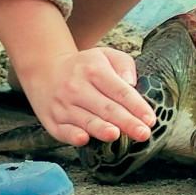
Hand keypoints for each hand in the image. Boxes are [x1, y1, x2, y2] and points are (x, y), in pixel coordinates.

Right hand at [21, 48, 157, 146]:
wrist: (44, 70)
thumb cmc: (85, 66)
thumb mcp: (105, 55)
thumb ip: (124, 64)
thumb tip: (131, 82)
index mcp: (94, 71)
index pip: (120, 91)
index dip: (137, 106)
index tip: (151, 119)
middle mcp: (76, 88)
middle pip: (107, 108)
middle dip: (126, 122)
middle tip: (144, 134)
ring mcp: (62, 105)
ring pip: (86, 120)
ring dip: (101, 129)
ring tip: (116, 135)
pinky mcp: (52, 120)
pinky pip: (63, 130)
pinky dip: (72, 135)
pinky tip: (84, 139)